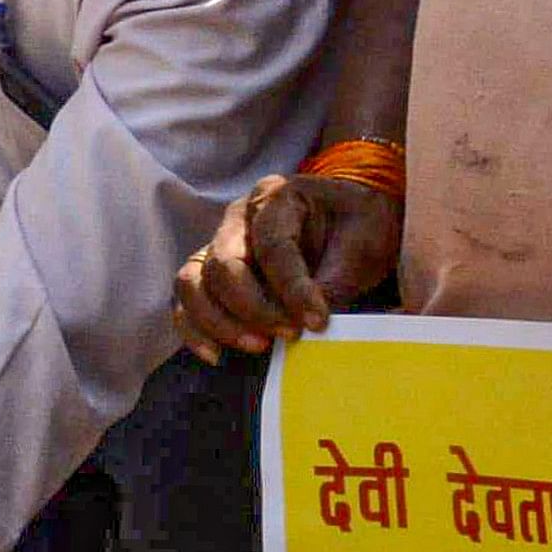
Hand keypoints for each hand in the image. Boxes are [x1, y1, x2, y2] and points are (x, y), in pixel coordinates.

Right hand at [173, 172, 402, 362]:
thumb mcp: (363, 244)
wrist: (352, 222)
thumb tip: (313, 326)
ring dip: (220, 321)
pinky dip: (194, 330)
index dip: (292, 288)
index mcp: (277, 196)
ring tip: (258, 346)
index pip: (272, 244)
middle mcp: (238, 218)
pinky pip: (188, 301)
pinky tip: (217, 356)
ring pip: (193, 281)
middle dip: (253, 307)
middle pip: (223, 262)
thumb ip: (336, 280)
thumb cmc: (358, 226)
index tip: (317, 322)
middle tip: (290, 335)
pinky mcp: (212, 275)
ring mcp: (219, 244)